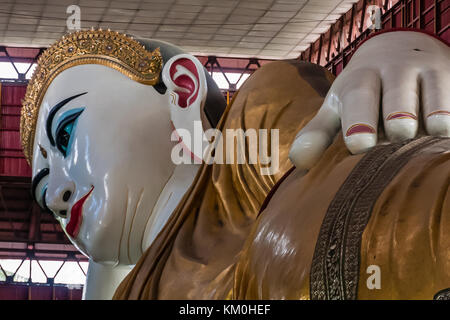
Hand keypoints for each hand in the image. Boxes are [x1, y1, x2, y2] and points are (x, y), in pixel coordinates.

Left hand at [289, 30, 449, 169]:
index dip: (359, 121)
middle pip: (397, 96)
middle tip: (397, 133)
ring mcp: (427, 73)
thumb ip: (318, 133)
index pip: (358, 98)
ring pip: (434, 95)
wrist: (400, 50)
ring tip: (433, 131)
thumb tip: (298, 163)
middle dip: (397, 116)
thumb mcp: (338, 107)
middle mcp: (394, 72)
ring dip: (433, 116)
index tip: (359, 144)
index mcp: (360, 80)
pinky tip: (445, 133)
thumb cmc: (362, 92)